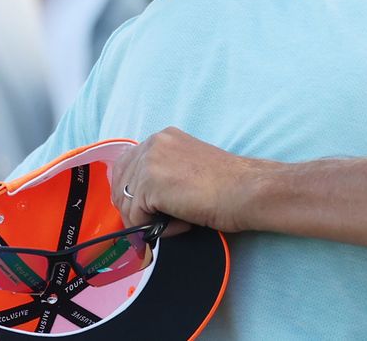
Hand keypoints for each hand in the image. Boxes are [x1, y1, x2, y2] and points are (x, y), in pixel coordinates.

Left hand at [108, 127, 261, 233]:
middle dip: (135, 209)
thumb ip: (162, 172)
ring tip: (181, 220)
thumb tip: (135, 198)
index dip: (130, 192)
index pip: (125, 165)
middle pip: (120, 185)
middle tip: (160, 221)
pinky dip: (159, 229)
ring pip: (127, 205)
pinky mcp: (149, 184)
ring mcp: (149, 162)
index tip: (143, 210)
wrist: (246, 190)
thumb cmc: (227, 185)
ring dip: (150, 221)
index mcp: (163, 138)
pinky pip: (137, 219)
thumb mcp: (187, 167)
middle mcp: (153, 143)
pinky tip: (184, 223)